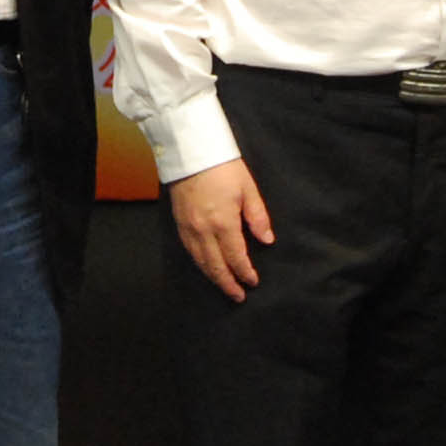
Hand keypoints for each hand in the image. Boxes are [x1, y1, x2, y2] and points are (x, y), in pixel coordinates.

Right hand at [167, 158, 272, 300]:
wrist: (190, 150)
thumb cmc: (223, 166)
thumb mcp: (247, 188)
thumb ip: (257, 217)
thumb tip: (267, 240)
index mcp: (223, 222)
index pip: (235, 257)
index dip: (245, 273)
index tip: (253, 282)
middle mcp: (203, 230)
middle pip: (215, 266)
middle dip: (228, 284)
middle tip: (238, 296)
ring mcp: (188, 228)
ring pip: (200, 262)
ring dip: (213, 277)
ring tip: (224, 287)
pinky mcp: (179, 223)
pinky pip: (189, 251)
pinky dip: (199, 264)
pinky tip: (206, 267)